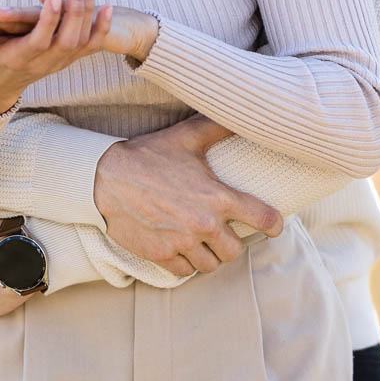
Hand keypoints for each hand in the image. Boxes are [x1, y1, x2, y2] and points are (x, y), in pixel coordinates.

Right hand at [0, 0, 114, 114]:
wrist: (1, 83)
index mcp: (20, 58)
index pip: (39, 41)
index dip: (48, 21)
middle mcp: (44, 63)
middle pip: (67, 41)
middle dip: (74, 12)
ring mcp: (60, 63)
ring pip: (82, 42)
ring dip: (88, 13)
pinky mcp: (69, 59)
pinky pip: (91, 46)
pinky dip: (101, 28)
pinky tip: (107, 6)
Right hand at [93, 116, 282, 277]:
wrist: (105, 177)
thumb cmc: (148, 155)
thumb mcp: (186, 137)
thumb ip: (216, 127)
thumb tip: (240, 108)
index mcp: (217, 197)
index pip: (263, 218)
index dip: (273, 223)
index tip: (273, 225)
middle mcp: (204, 224)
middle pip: (235, 250)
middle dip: (230, 241)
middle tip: (220, 230)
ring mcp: (182, 242)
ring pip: (211, 265)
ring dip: (208, 254)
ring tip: (200, 240)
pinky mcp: (160, 255)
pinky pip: (184, 272)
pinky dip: (184, 263)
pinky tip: (179, 247)